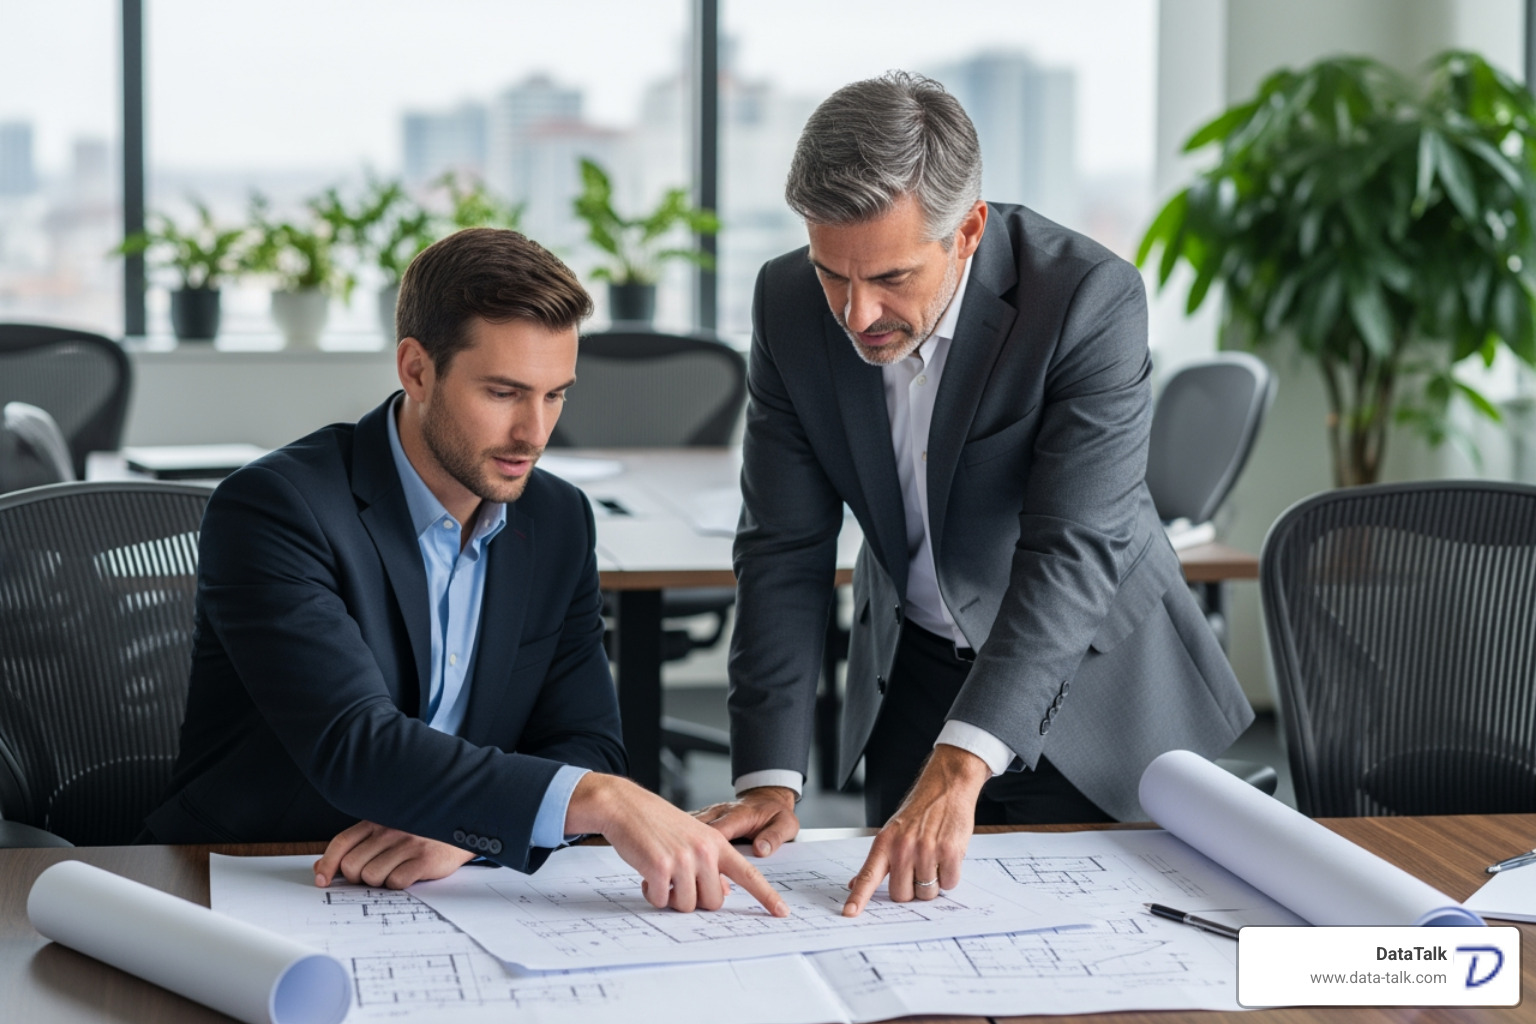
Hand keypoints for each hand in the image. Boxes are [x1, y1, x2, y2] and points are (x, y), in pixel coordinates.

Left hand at [314, 821, 476, 889]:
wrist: (460, 827)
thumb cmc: (418, 833)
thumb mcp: (384, 832)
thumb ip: (354, 846)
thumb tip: (321, 868)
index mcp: (376, 820)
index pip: (341, 843)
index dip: (328, 864)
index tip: (323, 880)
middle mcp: (389, 829)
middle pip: (352, 866)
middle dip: (357, 878)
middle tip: (371, 875)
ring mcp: (407, 843)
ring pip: (372, 877)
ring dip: (379, 882)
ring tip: (394, 871)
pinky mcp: (424, 858)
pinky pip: (396, 882)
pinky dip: (398, 884)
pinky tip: (408, 874)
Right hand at [568, 774, 790, 915]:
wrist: (626, 806)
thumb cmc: (657, 823)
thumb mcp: (693, 837)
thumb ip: (711, 863)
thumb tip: (724, 891)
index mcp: (716, 843)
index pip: (749, 874)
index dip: (766, 896)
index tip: (782, 912)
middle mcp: (704, 852)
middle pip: (712, 902)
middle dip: (694, 900)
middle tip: (677, 882)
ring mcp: (683, 860)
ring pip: (686, 905)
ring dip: (670, 897)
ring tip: (660, 875)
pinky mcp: (660, 868)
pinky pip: (661, 902)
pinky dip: (651, 894)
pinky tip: (646, 874)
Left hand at [843, 745, 989, 916]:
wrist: (946, 787)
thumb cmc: (919, 812)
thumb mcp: (891, 832)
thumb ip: (877, 861)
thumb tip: (855, 884)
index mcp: (885, 843)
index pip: (868, 875)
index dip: (859, 897)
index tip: (849, 912)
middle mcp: (903, 848)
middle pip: (901, 895)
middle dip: (912, 889)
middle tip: (918, 869)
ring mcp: (926, 850)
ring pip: (927, 893)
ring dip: (933, 882)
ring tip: (935, 858)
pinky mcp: (949, 852)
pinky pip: (949, 883)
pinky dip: (950, 875)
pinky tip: (948, 856)